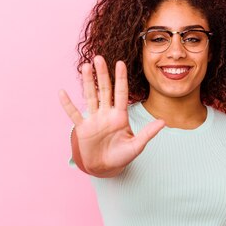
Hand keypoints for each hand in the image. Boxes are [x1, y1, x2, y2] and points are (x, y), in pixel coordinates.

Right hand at [58, 56, 164, 176]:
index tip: (120, 63)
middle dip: (103, 74)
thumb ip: (148, 133)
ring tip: (85, 67)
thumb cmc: (122, 157)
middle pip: (104, 90)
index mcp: (120, 116)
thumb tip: (163, 122)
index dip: (120, 78)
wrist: (106, 168)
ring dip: (87, 82)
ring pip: (90, 96)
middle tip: (99, 57)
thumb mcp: (137, 146)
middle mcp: (106, 114)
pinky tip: (62, 92)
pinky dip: (68, 104)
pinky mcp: (83, 128)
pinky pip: (74, 114)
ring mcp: (94, 119)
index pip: (121, 93)